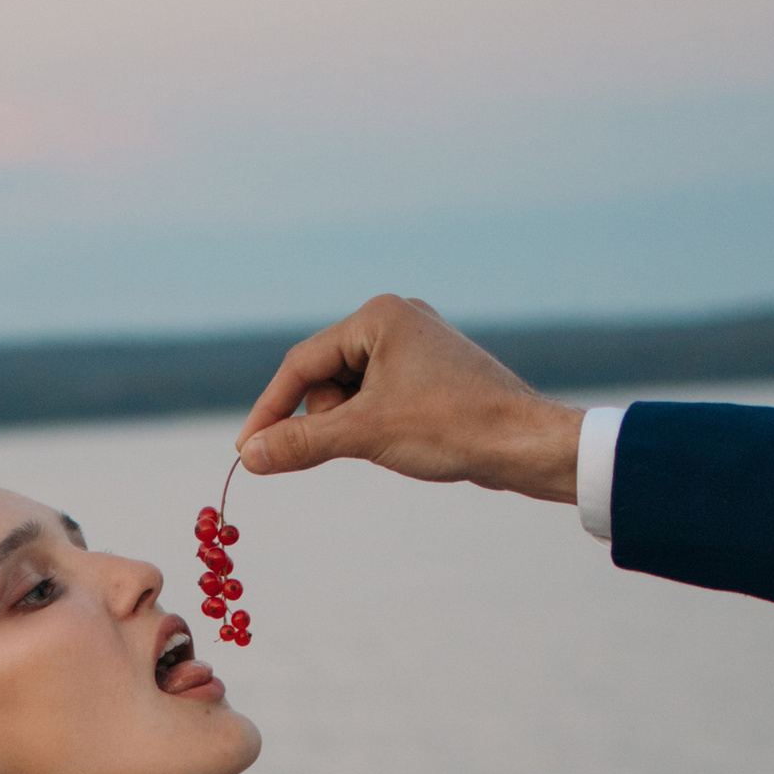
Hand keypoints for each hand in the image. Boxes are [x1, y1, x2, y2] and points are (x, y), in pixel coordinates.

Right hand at [234, 293, 581, 501]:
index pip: (301, 364)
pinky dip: (376, 425)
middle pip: (325, 377)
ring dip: (354, 426)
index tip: (247, 453)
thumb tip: (248, 457)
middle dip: (328, 419)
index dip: (270, 410)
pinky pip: (379, 399)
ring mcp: (416, 345)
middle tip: (356, 445)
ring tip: (391, 442)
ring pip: (351, 393)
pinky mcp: (431, 373)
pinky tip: (405, 441)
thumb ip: (301, 442)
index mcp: (378, 316)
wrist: (526, 444)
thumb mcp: (365, 434)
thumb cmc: (453, 427)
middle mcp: (396, 319)